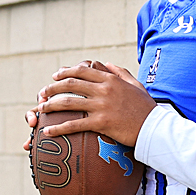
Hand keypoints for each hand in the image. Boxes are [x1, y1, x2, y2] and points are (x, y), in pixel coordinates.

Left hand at [34, 60, 154, 146]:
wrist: (155, 128)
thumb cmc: (146, 107)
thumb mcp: (135, 84)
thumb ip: (120, 71)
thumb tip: (106, 62)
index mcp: (110, 79)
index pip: (82, 70)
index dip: (65, 72)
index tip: (55, 76)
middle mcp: (104, 90)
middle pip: (70, 84)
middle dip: (52, 88)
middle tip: (42, 93)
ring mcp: (102, 106)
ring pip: (68, 102)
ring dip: (51, 105)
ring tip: (40, 109)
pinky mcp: (101, 122)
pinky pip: (75, 124)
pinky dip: (59, 128)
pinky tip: (48, 132)